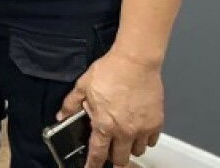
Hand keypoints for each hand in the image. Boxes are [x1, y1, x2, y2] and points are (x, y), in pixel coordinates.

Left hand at [58, 52, 164, 166]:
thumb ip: (71, 104)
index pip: (98, 153)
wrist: (135, 62)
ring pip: (137, 151)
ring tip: (124, 139)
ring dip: (129, 149)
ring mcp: (143, 129)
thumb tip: (62, 115)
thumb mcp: (83, 86)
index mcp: (104, 125)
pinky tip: (138, 131)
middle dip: (114, 158)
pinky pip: (151, 141)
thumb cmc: (109, 72)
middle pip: (121, 158)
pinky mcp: (157, 123)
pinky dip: (145, 140)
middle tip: (110, 152)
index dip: (93, 165)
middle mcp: (125, 131)